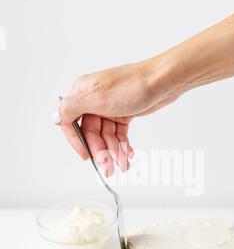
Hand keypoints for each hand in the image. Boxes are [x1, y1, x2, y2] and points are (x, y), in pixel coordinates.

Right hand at [53, 60, 178, 175]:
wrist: (163, 82)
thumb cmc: (133, 85)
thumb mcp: (98, 98)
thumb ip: (72, 108)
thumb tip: (55, 117)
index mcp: (83, 93)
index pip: (70, 122)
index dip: (77, 141)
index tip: (86, 156)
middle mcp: (93, 100)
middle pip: (91, 133)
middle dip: (101, 151)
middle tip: (109, 167)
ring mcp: (108, 107)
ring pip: (106, 136)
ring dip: (114, 151)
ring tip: (123, 164)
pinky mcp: (122, 112)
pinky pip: (118, 134)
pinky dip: (122, 145)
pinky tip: (128, 154)